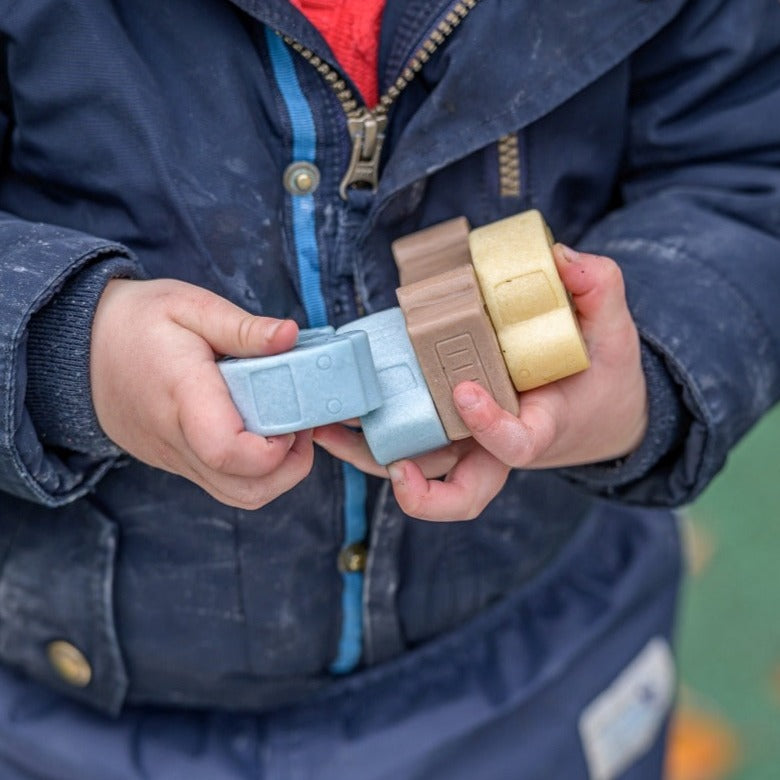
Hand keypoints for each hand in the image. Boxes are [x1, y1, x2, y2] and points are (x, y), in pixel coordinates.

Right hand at [90, 278, 313, 508]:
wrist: (78, 348)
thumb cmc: (136, 322)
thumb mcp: (189, 305)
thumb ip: (243, 327)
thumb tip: (290, 336)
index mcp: (183, 395)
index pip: (228, 449)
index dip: (276, 446)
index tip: (294, 415)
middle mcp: (177, 439)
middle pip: (246, 490)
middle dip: (291, 466)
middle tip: (300, 424)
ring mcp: (174, 459)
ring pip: (239, 496)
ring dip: (276, 473)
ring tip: (284, 429)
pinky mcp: (176, 464)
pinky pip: (223, 485)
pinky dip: (253, 470)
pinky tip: (260, 432)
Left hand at [313, 245, 646, 520]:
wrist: (595, 411)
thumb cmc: (600, 376)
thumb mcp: (613, 333)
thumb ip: (598, 291)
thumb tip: (560, 258)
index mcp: (538, 428)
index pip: (513, 444)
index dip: (488, 427)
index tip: (464, 391)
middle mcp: (497, 446)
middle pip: (461, 493)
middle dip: (422, 495)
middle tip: (393, 466)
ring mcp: (468, 443)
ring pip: (419, 468)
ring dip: (371, 456)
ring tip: (327, 428)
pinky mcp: (447, 428)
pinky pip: (407, 439)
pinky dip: (370, 432)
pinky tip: (337, 407)